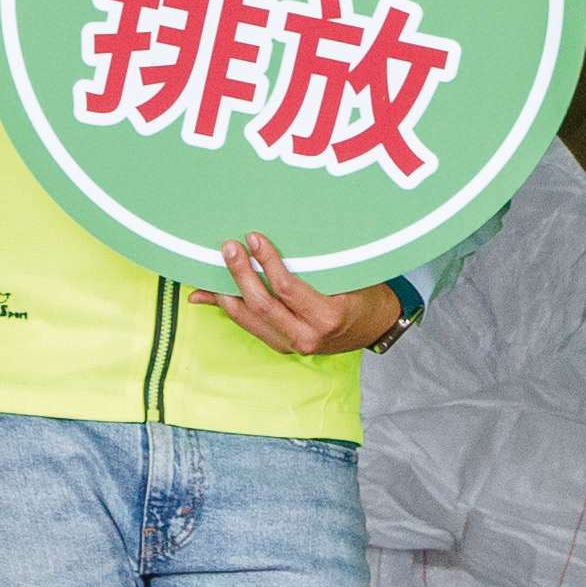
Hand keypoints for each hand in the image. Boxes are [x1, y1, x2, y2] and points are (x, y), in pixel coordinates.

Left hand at [208, 233, 405, 359]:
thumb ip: (319, 264)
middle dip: (241, 274)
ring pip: (249, 318)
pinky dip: (229, 308)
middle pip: (262, 304)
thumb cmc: (366, 295)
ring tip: (214, 268)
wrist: (377, 328)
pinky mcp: (283, 347)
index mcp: (328, 317)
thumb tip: (271, 245)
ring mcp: (293, 345)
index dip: (267, 262)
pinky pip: (250, 326)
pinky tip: (209, 295)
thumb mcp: (350, 276)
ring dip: (227, 292)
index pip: (287, 288)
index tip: (254, 238)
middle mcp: (307, 336)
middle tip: (230, 248)